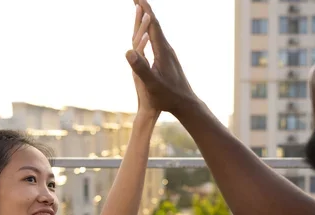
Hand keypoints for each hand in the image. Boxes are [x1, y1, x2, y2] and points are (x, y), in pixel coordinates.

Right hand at [125, 0, 196, 115]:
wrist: (186, 104)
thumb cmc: (168, 96)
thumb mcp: (152, 83)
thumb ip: (141, 68)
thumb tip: (128, 51)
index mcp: (162, 50)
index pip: (153, 24)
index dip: (144, 9)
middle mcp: (167, 48)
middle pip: (155, 24)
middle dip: (145, 9)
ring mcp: (168, 54)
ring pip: (157, 31)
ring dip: (148, 18)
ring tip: (141, 9)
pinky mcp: (168, 59)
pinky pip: (158, 38)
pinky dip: (151, 30)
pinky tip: (149, 33)